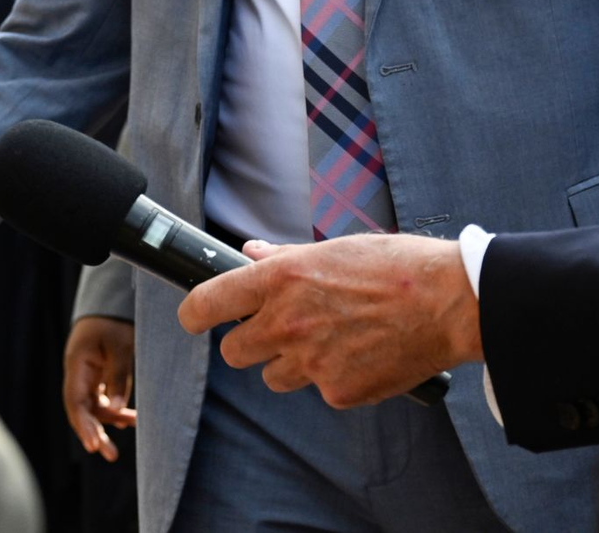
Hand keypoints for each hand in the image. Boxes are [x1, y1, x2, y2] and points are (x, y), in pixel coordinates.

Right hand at [62, 316, 136, 461]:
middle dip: (94, 432)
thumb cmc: (116, 321)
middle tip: (111, 455)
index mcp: (77, 363)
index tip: (94, 445)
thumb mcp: (122, 346)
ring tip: (133, 424)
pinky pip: (103, 398)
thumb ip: (118, 377)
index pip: (75, 400)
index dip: (83, 425)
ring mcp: (87, 374)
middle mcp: (78, 372)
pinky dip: (115, 408)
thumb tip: (117, 411)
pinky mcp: (98, 375)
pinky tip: (130, 417)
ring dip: (110, 419)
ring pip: (94, 406)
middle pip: (81, 409)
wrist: (114, 303)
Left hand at [177, 234, 483, 408]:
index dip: (193, 313)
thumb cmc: (393, 266)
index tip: (194, 317)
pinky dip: (332, 377)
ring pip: (273, 376)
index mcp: (279, 280)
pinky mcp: (338, 392)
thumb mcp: (329, 249)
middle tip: (275, 329)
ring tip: (327, 339)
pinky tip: (358, 354)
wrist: (448, 303)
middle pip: (234, 351)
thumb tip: (249, 253)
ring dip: (288, 363)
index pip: (208, 303)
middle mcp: (286, 323)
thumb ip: (281, 258)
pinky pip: (318, 389)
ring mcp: (311, 362)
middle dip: (248, 342)